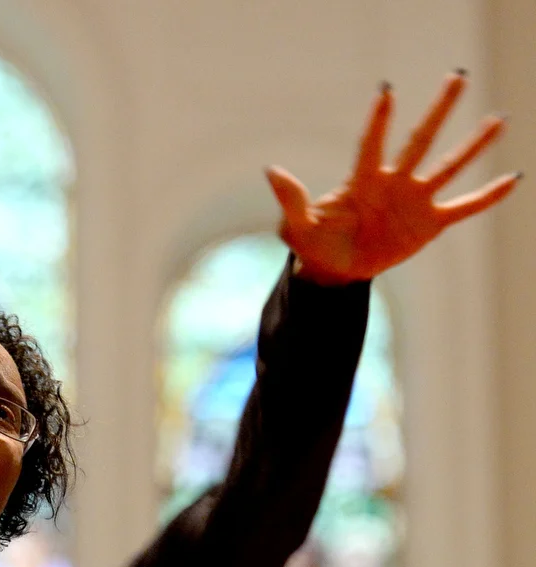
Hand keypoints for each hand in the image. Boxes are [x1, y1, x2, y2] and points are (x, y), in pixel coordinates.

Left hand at [265, 71, 518, 283]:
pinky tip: (512, 179)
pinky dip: (487, 196)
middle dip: (439, 110)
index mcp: (362, 181)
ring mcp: (414, 200)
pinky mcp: (429, 224)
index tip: (386, 91)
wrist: (335, 271)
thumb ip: (291, 199)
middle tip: (457, 77)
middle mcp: (393, 182)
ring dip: (474, 145)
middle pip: (420, 140)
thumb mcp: (297, 226)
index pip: (371, 144)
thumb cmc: (313, 244)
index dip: (378, 120)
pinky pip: (464, 207)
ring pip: (449, 166)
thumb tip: (272, 170)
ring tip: (498, 120)